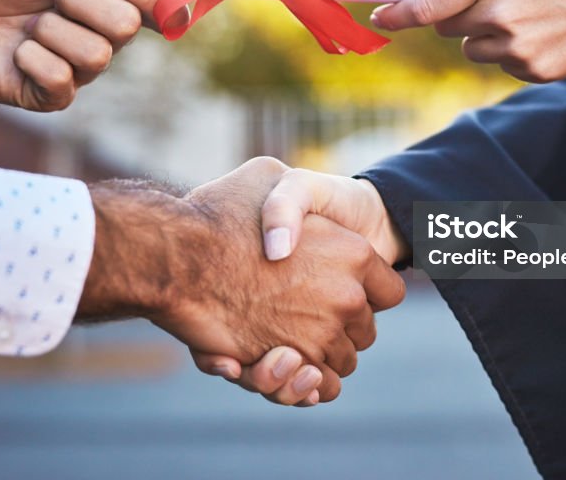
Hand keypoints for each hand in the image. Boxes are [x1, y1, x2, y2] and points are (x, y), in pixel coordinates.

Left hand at [0, 0, 183, 122]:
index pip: (166, 5)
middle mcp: (105, 34)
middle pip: (129, 26)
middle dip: (84, 0)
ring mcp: (80, 67)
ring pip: (97, 53)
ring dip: (53, 27)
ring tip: (29, 21)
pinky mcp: (52, 95)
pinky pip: (62, 78)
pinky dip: (33, 56)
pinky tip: (17, 49)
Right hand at [77, 158, 405, 402]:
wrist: (179, 256)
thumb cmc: (219, 212)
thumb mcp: (268, 177)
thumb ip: (294, 197)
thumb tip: (302, 213)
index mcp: (354, 251)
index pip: (387, 290)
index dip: (365, 291)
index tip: (337, 288)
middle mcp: (347, 296)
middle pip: (364, 330)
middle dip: (341, 327)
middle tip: (305, 313)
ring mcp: (321, 333)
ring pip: (340, 361)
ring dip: (319, 358)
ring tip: (287, 341)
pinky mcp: (291, 364)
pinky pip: (318, 388)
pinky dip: (307, 385)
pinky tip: (285, 363)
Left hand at [370, 0, 565, 108]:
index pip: (426, 4)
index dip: (396, 14)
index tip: (378, 18)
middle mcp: (500, 16)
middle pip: (446, 27)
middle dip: (456, 13)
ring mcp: (518, 48)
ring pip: (473, 49)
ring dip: (486, 33)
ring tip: (530, 11)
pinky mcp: (534, 72)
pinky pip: (502, 65)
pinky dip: (513, 52)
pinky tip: (546, 31)